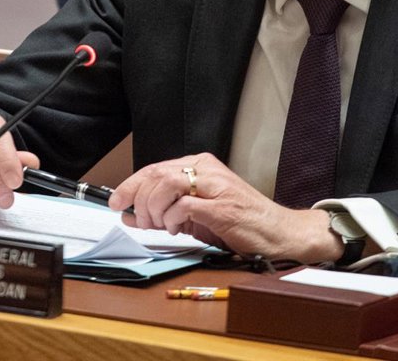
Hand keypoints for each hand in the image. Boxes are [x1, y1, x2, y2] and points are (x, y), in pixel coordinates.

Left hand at [109, 153, 340, 262]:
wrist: (281, 232)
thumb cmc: (240, 223)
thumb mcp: (197, 214)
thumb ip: (166, 211)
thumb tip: (131, 214)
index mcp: (201, 166)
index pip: (154, 168)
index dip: (130, 185)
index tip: (116, 201)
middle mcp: (207, 170)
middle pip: (156, 174)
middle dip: (139, 200)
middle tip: (142, 222)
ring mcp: (216, 186)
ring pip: (167, 185)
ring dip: (155, 210)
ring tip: (161, 226)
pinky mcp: (223, 207)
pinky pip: (185, 206)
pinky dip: (174, 219)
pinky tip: (179, 229)